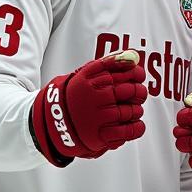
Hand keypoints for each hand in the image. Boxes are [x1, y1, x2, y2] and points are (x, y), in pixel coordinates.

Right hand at [31, 50, 147, 165]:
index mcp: (96, 79)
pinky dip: (137, 127)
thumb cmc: (76, 95)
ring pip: (134, 111)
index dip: (138, 75)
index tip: (137, 78)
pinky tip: (130, 124)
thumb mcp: (87, 72)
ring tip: (126, 111)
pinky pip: (131, 130)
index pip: (131, 72)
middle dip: (138, 93)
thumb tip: (134, 56)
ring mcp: (101, 116)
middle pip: (134, 91)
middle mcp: (98, 96)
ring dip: (135, 111)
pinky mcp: (102, 135)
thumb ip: (111, 62)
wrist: (52, 121)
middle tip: (134, 96)